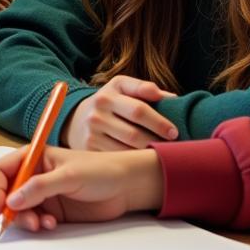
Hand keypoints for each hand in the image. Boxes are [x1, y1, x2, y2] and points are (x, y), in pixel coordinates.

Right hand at [0, 145, 163, 231]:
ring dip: (24, 219)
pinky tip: (51, 224)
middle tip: (21, 221)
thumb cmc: (101, 170)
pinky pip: (33, 219)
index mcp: (32, 157)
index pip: (0, 171)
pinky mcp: (52, 210)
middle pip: (5, 193)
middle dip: (9, 209)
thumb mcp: (69, 175)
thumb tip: (12, 200)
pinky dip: (37, 224)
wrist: (126, 187)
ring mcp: (42, 193)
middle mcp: (33, 174)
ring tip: (40, 224)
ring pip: (18, 209)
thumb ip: (40, 187)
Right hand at [63, 76, 177, 150]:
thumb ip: (144, 89)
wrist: (76, 119)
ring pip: (127, 149)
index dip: (159, 122)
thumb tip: (173, 99)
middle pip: (134, 133)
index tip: (174, 132)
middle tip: (171, 147)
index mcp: (108, 94)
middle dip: (156, 141)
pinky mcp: (89, 148)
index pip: (139, 109)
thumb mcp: (121, 87)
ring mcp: (92, 131)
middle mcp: (97, 112)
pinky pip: (118, 158)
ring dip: (146, 153)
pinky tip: (143, 160)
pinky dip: (133, 161)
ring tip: (161, 153)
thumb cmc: (110, 103)